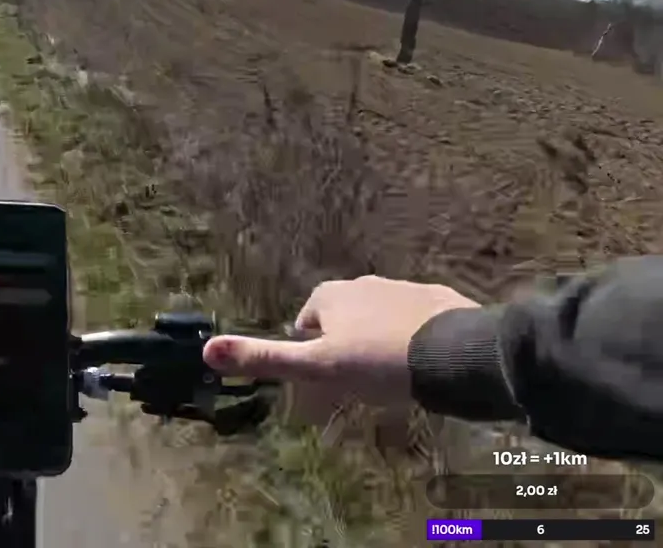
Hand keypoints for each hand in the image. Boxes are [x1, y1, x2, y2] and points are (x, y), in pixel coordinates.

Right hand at [202, 276, 479, 411]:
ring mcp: (405, 289)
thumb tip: (207, 350)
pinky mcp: (440, 300)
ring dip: (379, 340)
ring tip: (391, 377)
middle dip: (345, 343)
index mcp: (331, 296)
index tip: (322, 376)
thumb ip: (266, 358)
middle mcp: (365, 283)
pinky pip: (417, 320)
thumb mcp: (318, 367)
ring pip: (381, 317)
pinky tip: (424, 365)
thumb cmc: (379, 361)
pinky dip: (414, 338)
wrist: (456, 353)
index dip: (310, 348)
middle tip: (357, 381)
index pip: (307, 320)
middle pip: (344, 316)